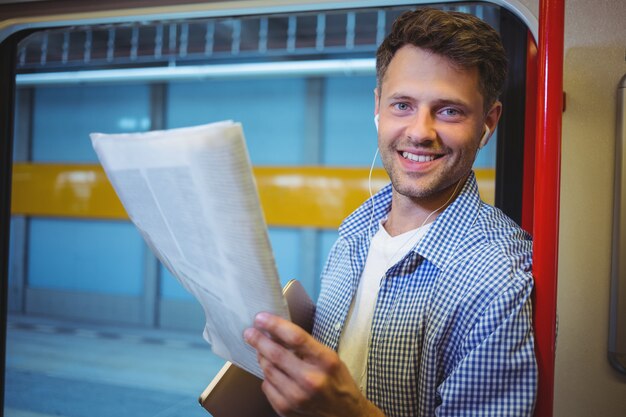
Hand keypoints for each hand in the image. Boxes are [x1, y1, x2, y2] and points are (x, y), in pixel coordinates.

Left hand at [243, 312, 384, 416]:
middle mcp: (310, 380)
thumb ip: (306, 347)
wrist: (345, 415)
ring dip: (262, 357)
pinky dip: (267, 376)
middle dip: (259, 340)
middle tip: (249, 332)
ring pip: (268, 370)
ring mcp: (296, 397)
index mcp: (325, 362)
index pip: (295, 337)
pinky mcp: (286, 409)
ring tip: (262, 351)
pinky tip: (274, 373)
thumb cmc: (338, 382)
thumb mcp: (330, 359)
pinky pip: (266, 386)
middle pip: (276, 354)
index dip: (275, 325)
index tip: (261, 318)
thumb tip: (277, 332)